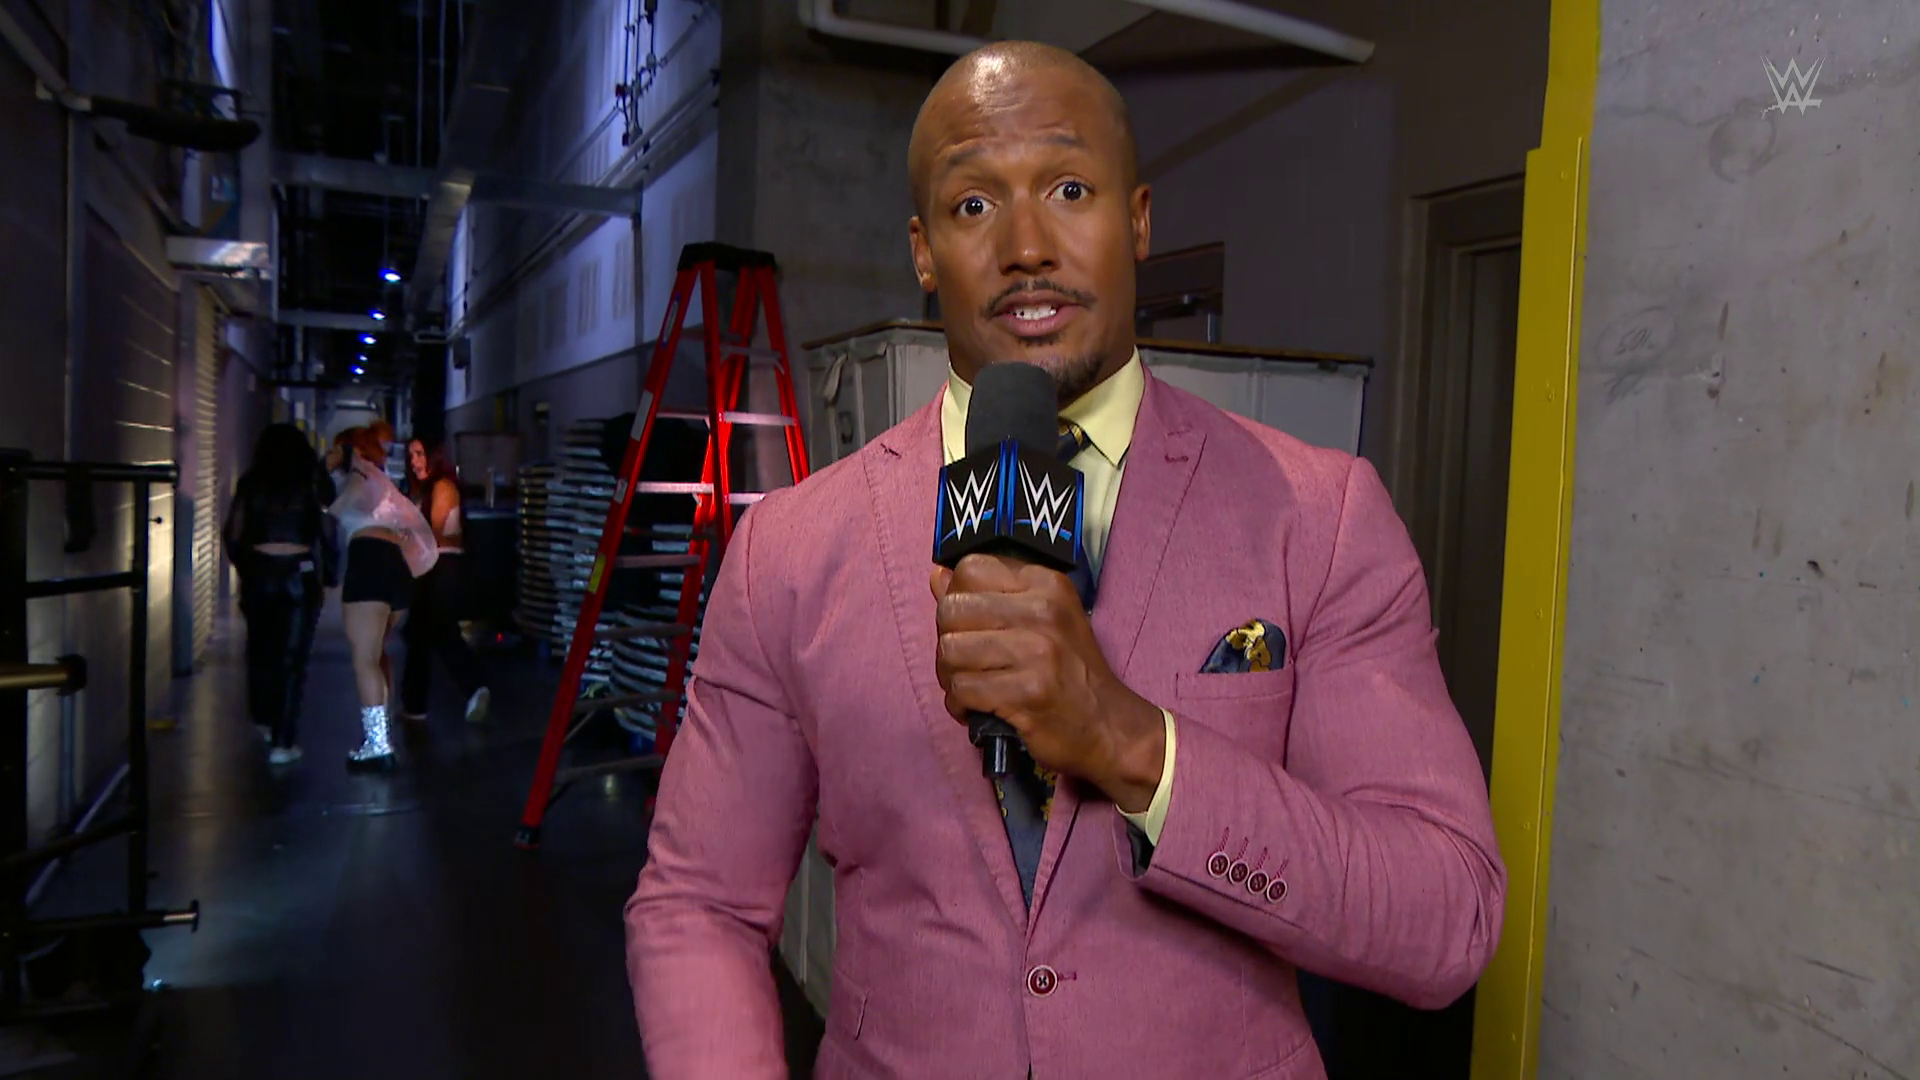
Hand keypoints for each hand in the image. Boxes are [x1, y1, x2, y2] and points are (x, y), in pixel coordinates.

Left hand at [930, 554, 1164, 810]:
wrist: (1108, 725)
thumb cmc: (1070, 672)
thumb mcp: (1041, 619)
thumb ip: (988, 596)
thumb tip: (938, 576)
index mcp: (1045, 584)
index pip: (970, 569)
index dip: (957, 599)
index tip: (972, 626)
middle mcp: (1042, 611)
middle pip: (951, 610)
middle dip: (948, 642)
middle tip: (967, 664)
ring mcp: (1037, 652)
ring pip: (949, 652)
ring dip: (950, 677)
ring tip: (971, 688)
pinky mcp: (1028, 693)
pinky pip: (962, 690)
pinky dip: (959, 706)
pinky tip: (977, 709)